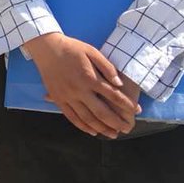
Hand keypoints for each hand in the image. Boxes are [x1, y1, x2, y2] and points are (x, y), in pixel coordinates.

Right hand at [24, 33, 139, 137]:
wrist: (47, 48)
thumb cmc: (72, 48)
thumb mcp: (92, 51)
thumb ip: (107, 67)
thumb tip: (119, 83)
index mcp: (89, 77)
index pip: (112, 94)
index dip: (126, 103)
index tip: (136, 110)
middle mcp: (78, 90)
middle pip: (101, 112)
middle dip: (116, 122)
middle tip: (126, 129)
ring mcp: (67, 96)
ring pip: (86, 118)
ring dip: (101, 128)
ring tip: (112, 134)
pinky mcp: (58, 99)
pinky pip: (71, 117)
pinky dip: (82, 126)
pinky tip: (92, 131)